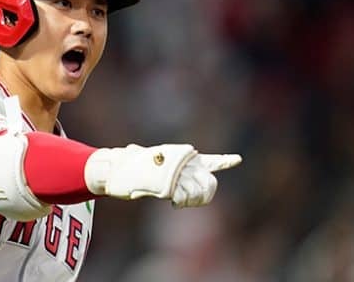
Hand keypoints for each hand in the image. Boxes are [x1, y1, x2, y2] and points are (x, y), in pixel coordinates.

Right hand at [84, 144, 241, 206]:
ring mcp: (176, 173)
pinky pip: (182, 198)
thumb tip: (132, 150)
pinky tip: (171, 201)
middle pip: (208, 182)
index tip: (237, 159)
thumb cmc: (129, 167)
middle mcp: (182, 162)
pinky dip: (179, 203)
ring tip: (177, 200)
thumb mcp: (145, 160)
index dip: (224, 160)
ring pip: (197, 192)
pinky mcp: (169, 185)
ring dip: (189, 200)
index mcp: (180, 157)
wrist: (115, 168)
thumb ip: (151, 161)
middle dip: (203, 194)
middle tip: (186, 199)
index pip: (208, 160)